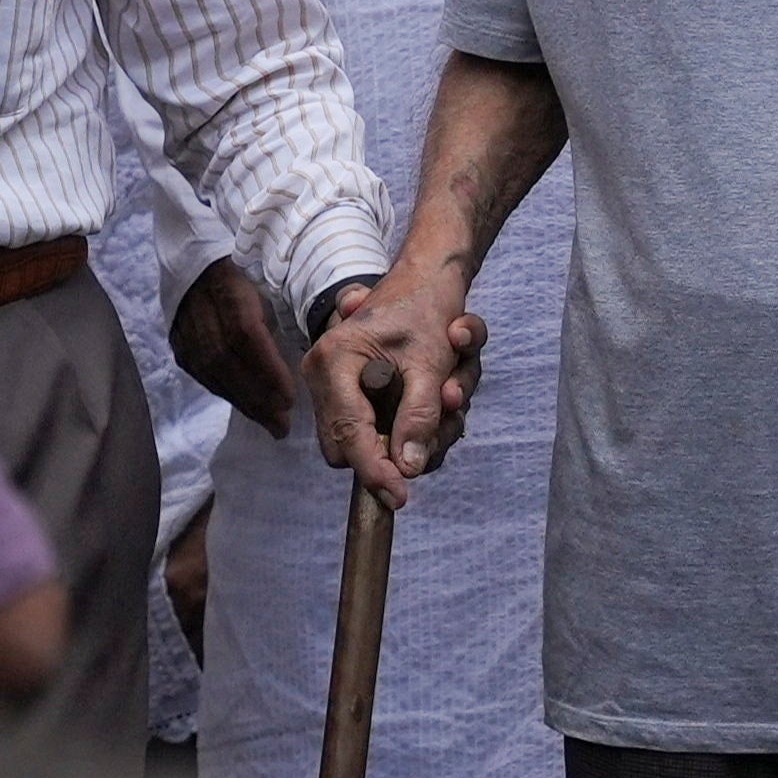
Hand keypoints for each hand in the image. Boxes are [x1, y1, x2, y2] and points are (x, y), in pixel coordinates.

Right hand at [167, 260, 296, 431]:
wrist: (194, 262)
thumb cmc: (246, 272)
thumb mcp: (266, 281)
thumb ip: (283, 310)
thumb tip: (316, 344)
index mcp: (227, 287)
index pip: (246, 334)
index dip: (267, 369)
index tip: (290, 397)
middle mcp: (200, 310)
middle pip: (227, 361)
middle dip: (257, 397)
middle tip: (283, 424)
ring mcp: (184, 328)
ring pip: (213, 373)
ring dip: (243, 402)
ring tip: (270, 423)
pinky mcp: (177, 343)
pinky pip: (202, 375)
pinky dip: (227, 393)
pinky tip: (246, 407)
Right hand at [303, 270, 478, 503]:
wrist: (428, 280)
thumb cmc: (428, 312)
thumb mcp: (431, 364)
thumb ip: (419, 416)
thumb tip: (408, 468)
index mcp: (333, 362)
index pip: (348, 434)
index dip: (375, 470)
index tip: (401, 497)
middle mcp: (324, 377)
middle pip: (351, 446)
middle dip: (400, 447)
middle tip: (445, 424)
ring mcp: (337, 385)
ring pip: (369, 439)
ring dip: (420, 430)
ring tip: (453, 394)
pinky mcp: (355, 391)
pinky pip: (379, 424)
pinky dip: (418, 418)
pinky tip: (444, 390)